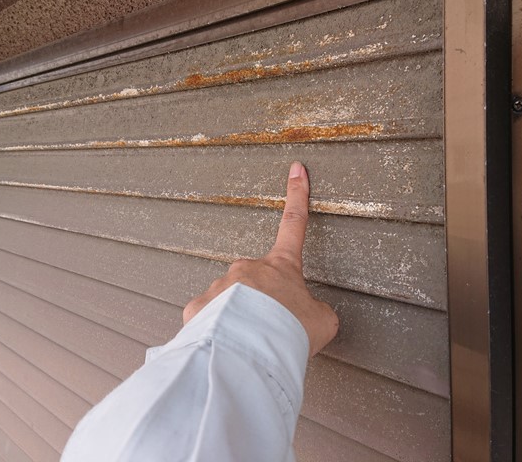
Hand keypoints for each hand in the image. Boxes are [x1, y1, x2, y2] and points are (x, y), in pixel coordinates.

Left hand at [183, 162, 338, 356]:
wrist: (252, 350)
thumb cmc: (289, 332)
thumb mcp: (322, 322)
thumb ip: (314, 312)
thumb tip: (303, 317)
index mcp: (281, 265)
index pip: (294, 223)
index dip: (297, 195)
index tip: (296, 170)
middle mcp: (248, 269)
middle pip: (257, 284)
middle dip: (263, 308)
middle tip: (272, 332)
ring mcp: (221, 286)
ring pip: (231, 305)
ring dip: (241, 323)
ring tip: (252, 345)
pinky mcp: (199, 308)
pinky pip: (209, 320)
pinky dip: (218, 334)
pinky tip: (228, 348)